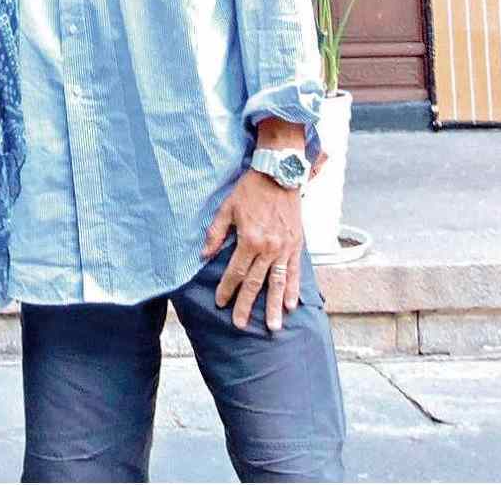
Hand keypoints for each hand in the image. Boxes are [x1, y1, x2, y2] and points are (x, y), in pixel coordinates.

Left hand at [201, 170, 303, 330]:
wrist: (279, 174)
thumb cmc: (250, 190)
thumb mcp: (227, 208)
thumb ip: (216, 233)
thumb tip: (204, 255)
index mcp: (250, 240)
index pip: (236, 272)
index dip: (227, 289)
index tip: (221, 303)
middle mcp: (268, 248)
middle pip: (256, 283)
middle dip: (246, 305)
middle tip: (240, 325)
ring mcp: (285, 248)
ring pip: (278, 283)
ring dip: (273, 306)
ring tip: (272, 327)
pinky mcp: (296, 245)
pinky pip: (295, 272)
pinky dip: (293, 289)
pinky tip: (290, 305)